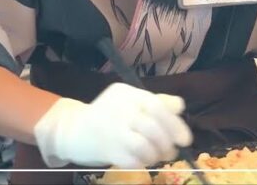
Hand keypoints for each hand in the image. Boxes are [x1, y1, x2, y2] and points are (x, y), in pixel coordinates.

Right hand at [33, 83, 191, 168]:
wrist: (72, 130)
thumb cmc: (108, 116)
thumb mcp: (129, 102)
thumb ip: (155, 102)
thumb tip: (179, 107)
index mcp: (126, 93)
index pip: (156, 105)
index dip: (174, 124)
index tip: (185, 138)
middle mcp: (119, 109)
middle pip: (153, 126)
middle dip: (167, 142)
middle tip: (172, 151)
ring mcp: (110, 130)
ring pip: (144, 145)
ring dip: (156, 154)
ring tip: (157, 156)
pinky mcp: (105, 150)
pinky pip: (132, 160)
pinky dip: (143, 163)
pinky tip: (143, 161)